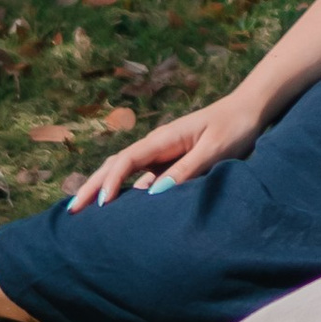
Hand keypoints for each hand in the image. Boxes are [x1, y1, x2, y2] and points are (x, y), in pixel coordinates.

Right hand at [65, 83, 270, 213]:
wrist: (249, 110)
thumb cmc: (234, 127)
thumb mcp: (214, 149)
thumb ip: (187, 169)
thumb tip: (154, 192)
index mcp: (164, 138)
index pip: (127, 160)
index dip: (111, 181)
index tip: (100, 204)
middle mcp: (157, 144)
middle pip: (116, 164)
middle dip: (93, 186)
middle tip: (71, 211)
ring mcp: (162, 152)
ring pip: (125, 170)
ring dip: (103, 187)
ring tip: (83, 211)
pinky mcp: (171, 160)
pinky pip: (141, 176)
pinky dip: (124, 189)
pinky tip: (116, 205)